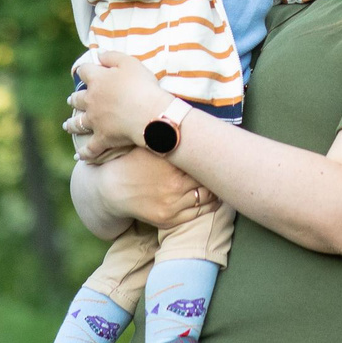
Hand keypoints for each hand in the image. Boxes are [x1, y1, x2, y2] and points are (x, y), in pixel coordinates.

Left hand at [69, 47, 168, 146]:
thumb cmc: (142, 86)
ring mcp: (95, 122)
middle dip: (74, 99)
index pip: (84, 72)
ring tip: (67, 125)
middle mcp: (91, 101)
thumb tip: (98, 54)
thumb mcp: (130, 63)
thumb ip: (112, 57)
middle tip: (71, 100)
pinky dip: (84, 153)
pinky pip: (90, 149)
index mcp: (97, 80)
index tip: (84, 72)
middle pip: (77, 99)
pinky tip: (79, 156)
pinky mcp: (102, 139)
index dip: (84, 71)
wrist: (149, 115)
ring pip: (78, 124)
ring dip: (71, 124)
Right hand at [87, 145, 218, 228]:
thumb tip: (193, 123)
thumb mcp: (150, 145)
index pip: (203, 162)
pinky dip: (208, 207)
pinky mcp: (168, 219)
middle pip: (208, 181)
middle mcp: (174, 186)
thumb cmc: (133, 162)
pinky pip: (196, 215)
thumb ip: (169, 138)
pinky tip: (213, 199)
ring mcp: (172, 205)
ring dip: (216, 192)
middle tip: (229, 169)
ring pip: (206, 199)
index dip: (214, 158)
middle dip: (217, 176)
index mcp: (172, 165)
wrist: (112, 189)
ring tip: (223, 184)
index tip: (223, 154)